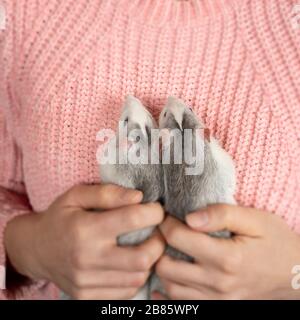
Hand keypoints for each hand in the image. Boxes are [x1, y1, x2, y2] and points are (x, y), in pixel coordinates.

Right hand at [4, 184, 164, 298]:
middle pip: (142, 258)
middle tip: (157, 232)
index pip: (132, 219)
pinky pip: (125, 292)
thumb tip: (139, 197)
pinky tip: (130, 264)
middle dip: (159, 243)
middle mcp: (86, 258)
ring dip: (149, 262)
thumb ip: (107, 193)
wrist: (36, 249)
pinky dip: (135, 277)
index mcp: (85, 229)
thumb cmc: (60, 217)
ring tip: (144, 247)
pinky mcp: (86, 296)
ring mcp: (86, 282)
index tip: (156, 210)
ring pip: (137, 278)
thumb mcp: (76, 195)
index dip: (154, 212)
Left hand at [154, 204, 299, 299]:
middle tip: (162, 233)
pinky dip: (168, 294)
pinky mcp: (218, 307)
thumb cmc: (275, 241)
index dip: (166, 223)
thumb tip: (190, 217)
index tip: (167, 215)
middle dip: (158, 246)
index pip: (178, 237)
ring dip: (162, 268)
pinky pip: (183, 306)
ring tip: (166, 251)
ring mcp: (217, 299)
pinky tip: (166, 280)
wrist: (295, 273)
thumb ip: (221, 214)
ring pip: (170, 288)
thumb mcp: (254, 219)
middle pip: (167, 266)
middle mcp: (218, 282)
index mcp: (226, 257)